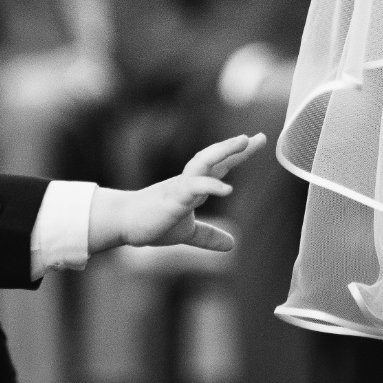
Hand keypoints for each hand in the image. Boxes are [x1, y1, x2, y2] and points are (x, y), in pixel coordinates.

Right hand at [89, 132, 266, 253]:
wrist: (123, 223)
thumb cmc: (152, 222)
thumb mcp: (187, 233)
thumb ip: (208, 236)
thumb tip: (231, 244)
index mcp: (193, 186)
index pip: (219, 166)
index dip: (238, 154)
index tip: (256, 141)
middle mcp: (189, 181)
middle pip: (214, 157)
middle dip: (236, 147)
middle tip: (259, 137)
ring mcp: (180, 187)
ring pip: (203, 162)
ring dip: (223, 151)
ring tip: (243, 142)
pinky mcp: (172, 199)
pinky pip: (193, 187)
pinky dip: (211, 185)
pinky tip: (227, 188)